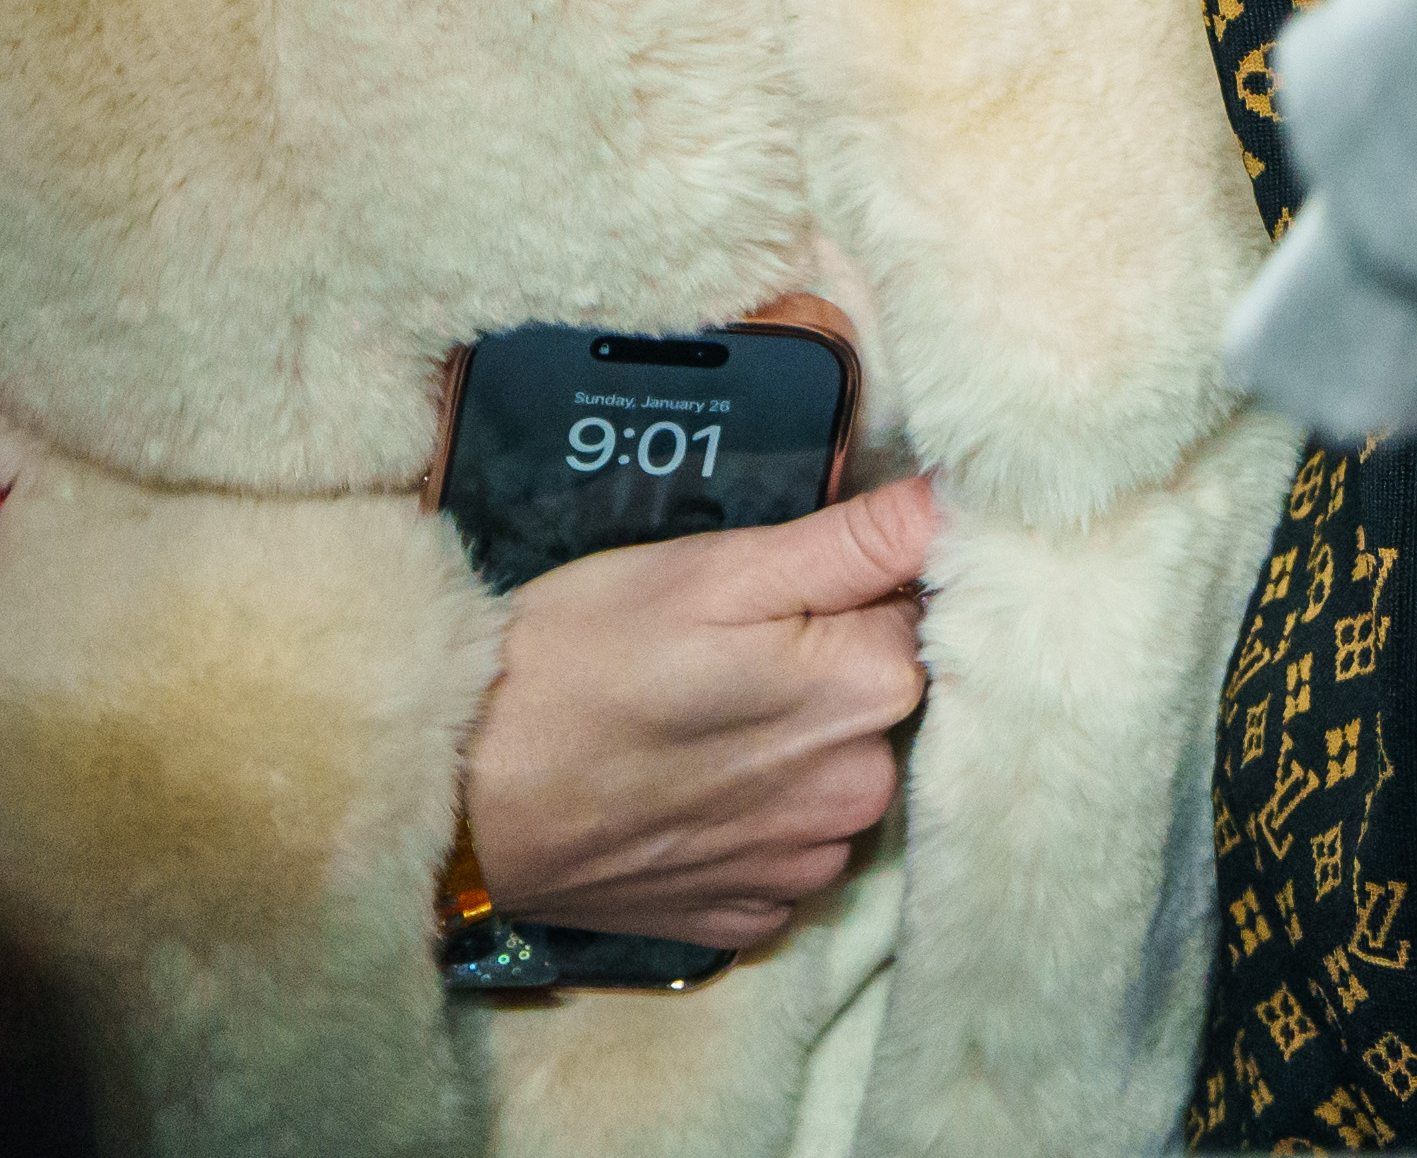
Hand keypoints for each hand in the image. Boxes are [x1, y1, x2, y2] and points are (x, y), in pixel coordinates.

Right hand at [454, 471, 938, 954]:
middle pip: (883, 698)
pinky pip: (788, 848)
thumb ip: (853, 541)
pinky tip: (689, 789)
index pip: (916, 607)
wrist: (463, 794)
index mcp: (870, 691)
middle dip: (825, 666)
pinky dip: (755, 817)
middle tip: (721, 655)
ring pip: (838, 774)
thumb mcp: (716, 570)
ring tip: (697, 723)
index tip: (780, 593)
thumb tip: (953, 504)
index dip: (851, 587)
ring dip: (795, 748)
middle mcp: (860, 791)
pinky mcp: (751, 912)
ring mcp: (804, 864)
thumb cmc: (581, 659)